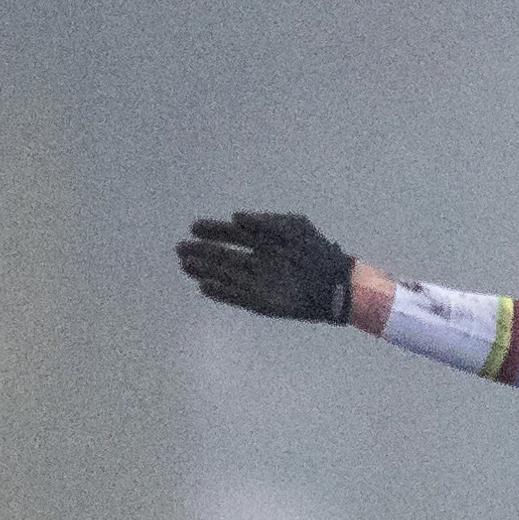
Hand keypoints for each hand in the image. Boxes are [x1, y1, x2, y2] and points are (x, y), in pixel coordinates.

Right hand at [177, 210, 355, 322]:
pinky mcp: (262, 302)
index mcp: (263, 242)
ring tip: (186, 267)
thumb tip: (235, 217)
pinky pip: (236, 297)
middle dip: (201, 252)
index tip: (193, 228)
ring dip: (206, 271)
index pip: (231, 235)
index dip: (212, 232)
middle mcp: (257, 262)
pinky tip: (205, 287)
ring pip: (226, 275)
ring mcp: (258, 282)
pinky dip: (221, 292)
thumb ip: (265, 222)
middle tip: (180, 250)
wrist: (338, 283)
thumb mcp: (294, 227)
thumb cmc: (317, 250)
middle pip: (223, 256)